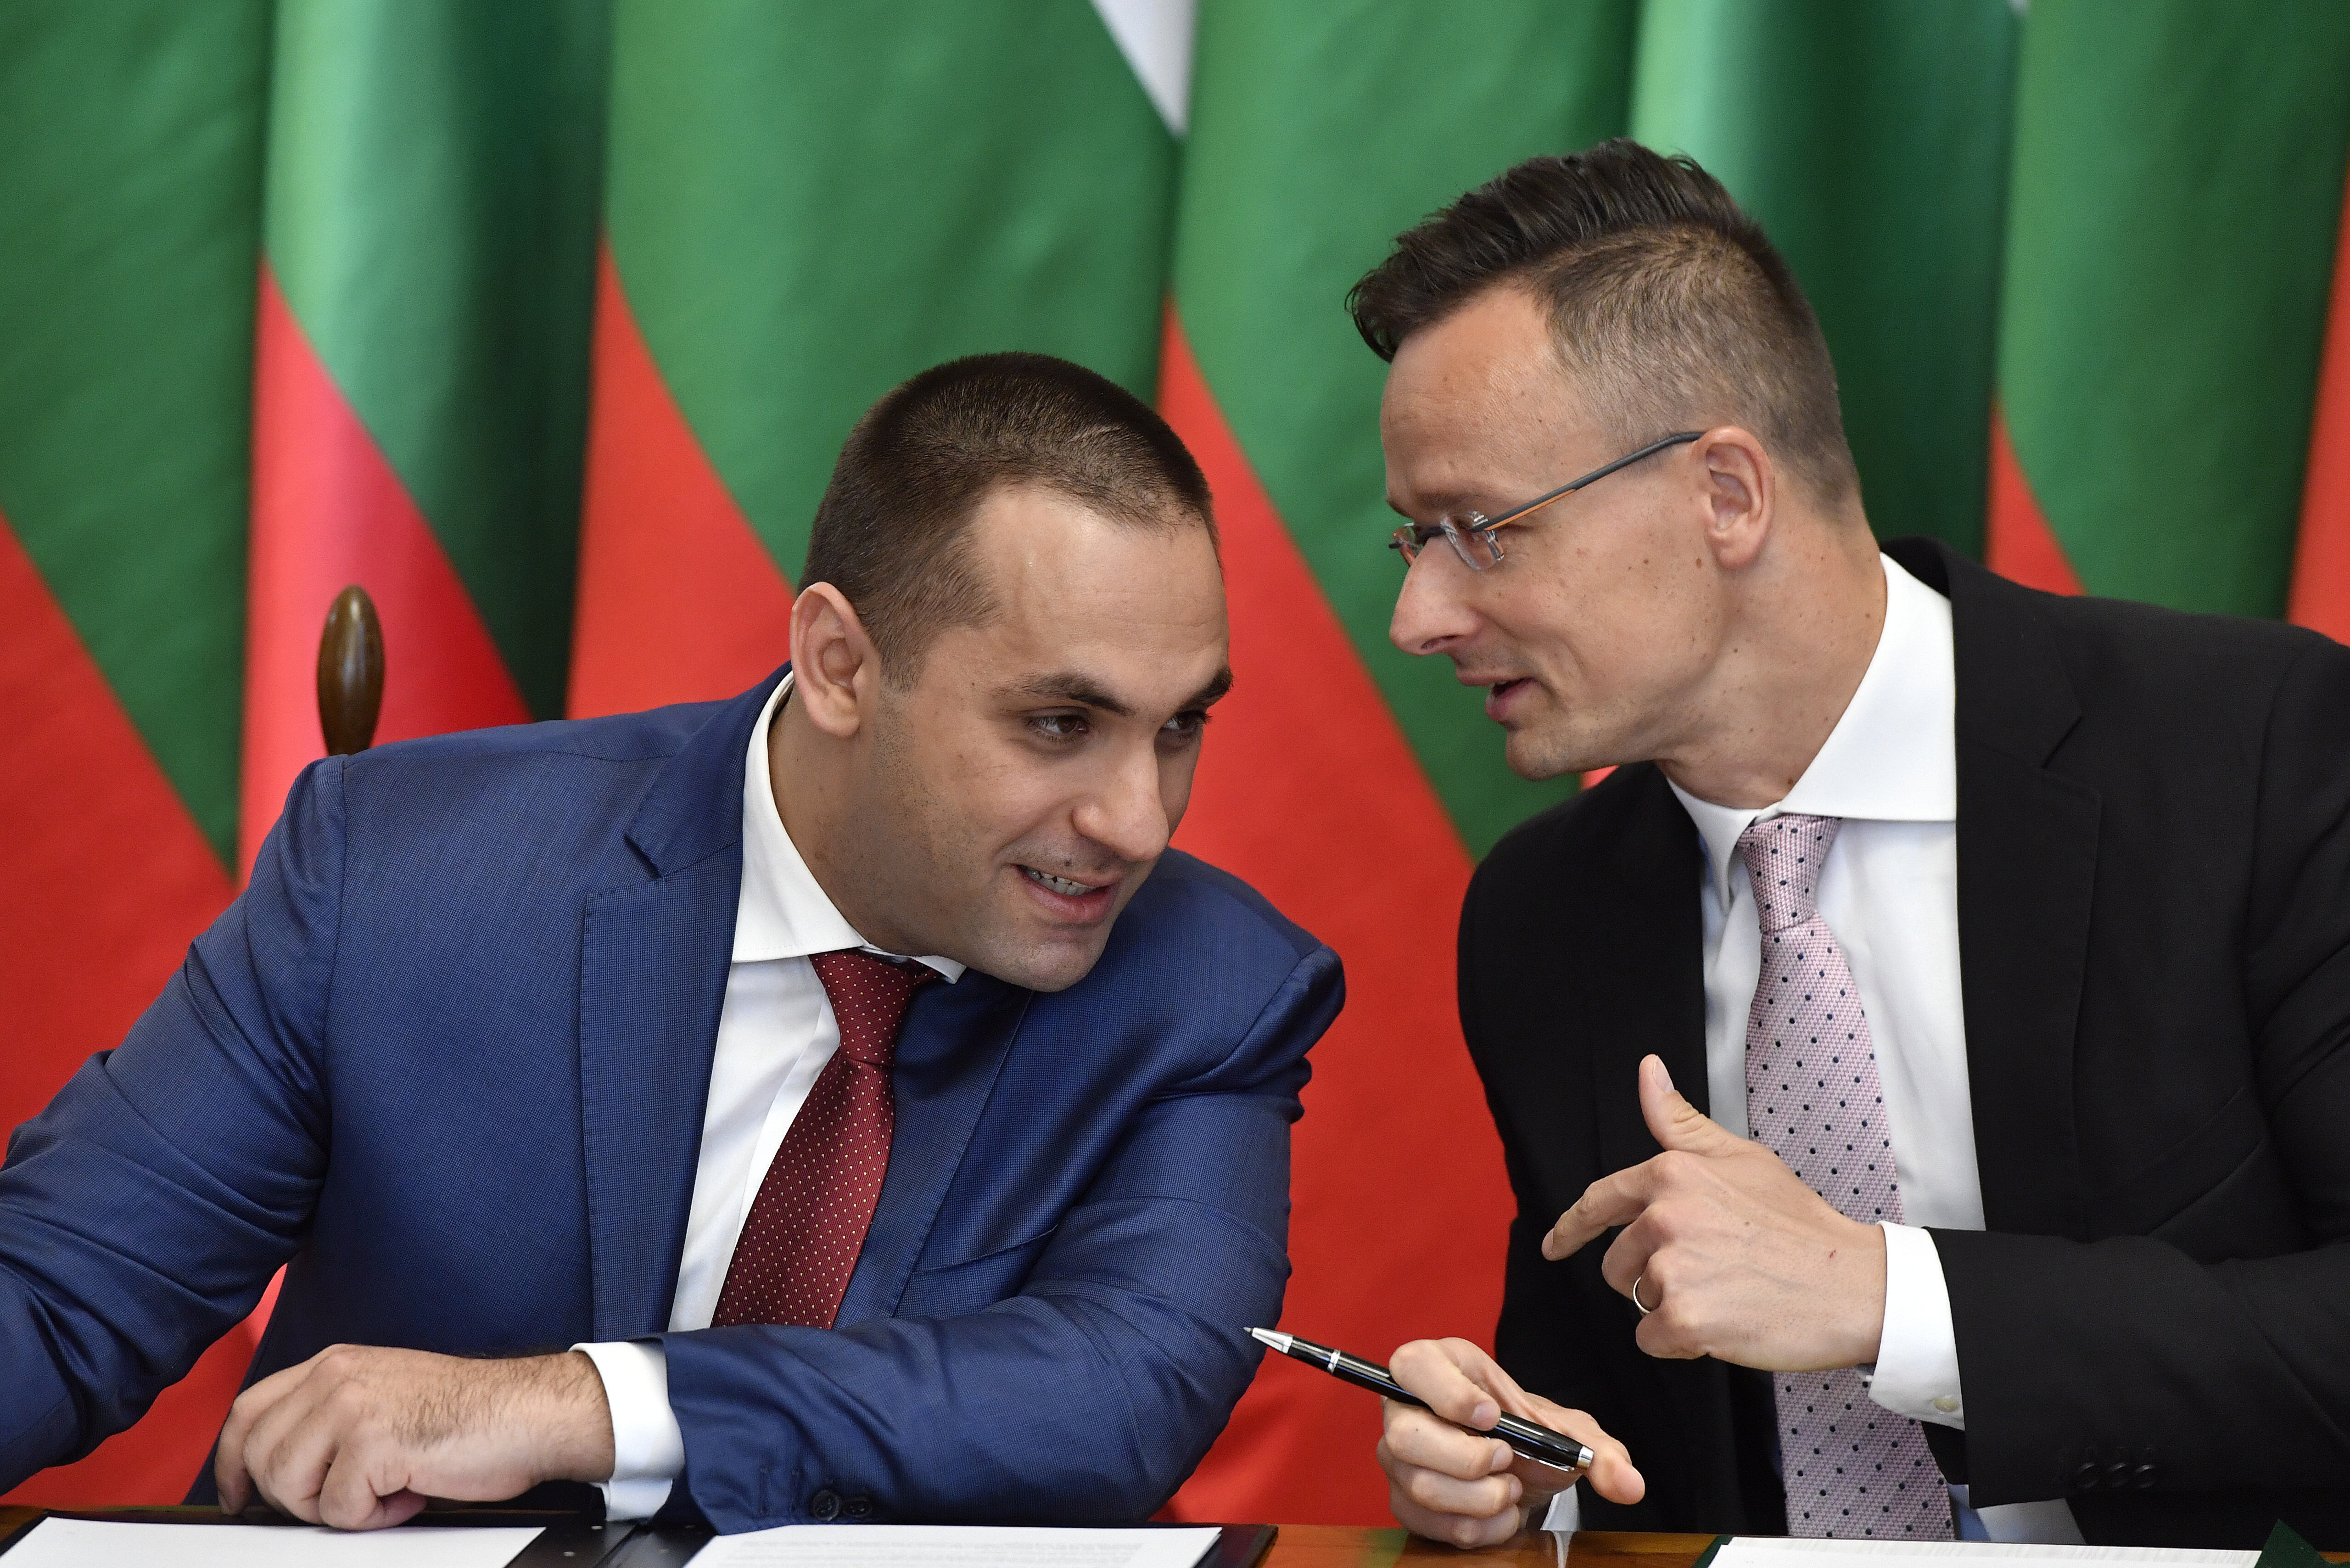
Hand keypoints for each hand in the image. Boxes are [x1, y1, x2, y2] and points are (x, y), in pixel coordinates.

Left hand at [214, 1345, 614, 1529]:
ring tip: (383, 1491)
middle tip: (345, 1496)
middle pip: (260, 1455)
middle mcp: (337, 1377)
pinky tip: (409, 1493)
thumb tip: (281, 1463)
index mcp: (335, 1364)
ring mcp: (352, 1407)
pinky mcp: (374, 1442)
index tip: (238, 1494)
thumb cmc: (468, 1413)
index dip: (232, 1461)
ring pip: (290, 1486)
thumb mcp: (384, 1394)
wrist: (527, 1412)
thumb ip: (331, 1412)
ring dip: (335, 1507)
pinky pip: (340, 1510)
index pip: (248, 1411)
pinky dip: (375, 1517)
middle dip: (294, 1495)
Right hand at [1376, 1337, 1642, 1546]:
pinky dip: (1472, 1528)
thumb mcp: (1570, 1433)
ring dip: (1477, 1499)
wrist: (1522, 1469)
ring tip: (1510, 1489)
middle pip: (1405, 1437)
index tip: (1493, 1417)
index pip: (1413, 1366)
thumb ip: (1600, 1453)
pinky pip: (1424, 1522)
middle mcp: (1406, 1407)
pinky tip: (1499, 1515)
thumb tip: (1630, 1485)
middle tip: (1506, 1462)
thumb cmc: (1531, 1436)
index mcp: (1438, 1365)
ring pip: (1418, 1485)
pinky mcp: (1403, 1498)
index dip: (1448, 1395)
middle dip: (1467, 1461)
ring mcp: (1397, 1456)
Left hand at [1543, 1054, 1885, 1369]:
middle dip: (1651, 1275)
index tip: (1554, 1245)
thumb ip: (1681, 1123)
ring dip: (1672, 1306)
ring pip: (1639, 1300)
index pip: (1598, 1201)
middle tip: (1710, 1272)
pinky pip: (1653, 1340)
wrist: (1852, 1284)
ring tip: (1725, 1292)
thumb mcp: (1741, 1157)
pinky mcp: (1684, 1320)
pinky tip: (1724, 1323)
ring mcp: (1672, 1269)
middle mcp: (1663, 1217)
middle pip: (1617, 1263)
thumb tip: (1648, 1072)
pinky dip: (1681, 1342)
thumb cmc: (1800, 1225)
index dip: (1570, 1228)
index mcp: (1671, 1174)